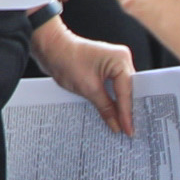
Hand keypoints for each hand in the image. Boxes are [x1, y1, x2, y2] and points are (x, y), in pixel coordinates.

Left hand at [36, 17, 138, 136]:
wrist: (51, 48)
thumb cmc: (67, 59)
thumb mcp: (88, 88)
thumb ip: (105, 107)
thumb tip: (116, 124)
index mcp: (120, 59)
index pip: (127, 91)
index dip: (127, 113)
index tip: (128, 130)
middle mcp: (121, 59)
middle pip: (128, 90)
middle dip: (126, 109)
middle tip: (128, 130)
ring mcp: (114, 62)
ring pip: (122, 89)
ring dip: (120, 105)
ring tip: (122, 124)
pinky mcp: (107, 67)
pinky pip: (114, 86)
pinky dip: (112, 99)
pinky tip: (113, 111)